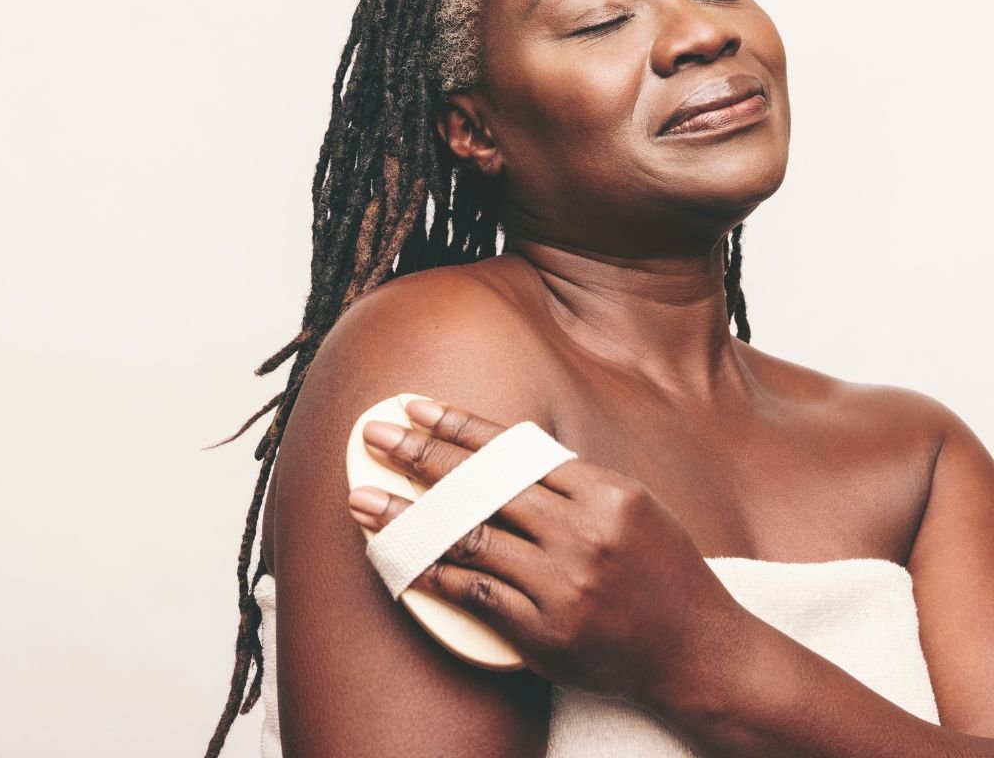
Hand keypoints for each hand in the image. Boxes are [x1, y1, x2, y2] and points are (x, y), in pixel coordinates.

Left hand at [347, 399, 741, 704]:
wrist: (697, 651)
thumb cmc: (663, 569)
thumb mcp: (630, 505)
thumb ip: (570, 479)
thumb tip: (499, 451)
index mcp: (605, 492)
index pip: (513, 448)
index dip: (458, 424)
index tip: (414, 406)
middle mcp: (583, 533)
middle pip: (483, 486)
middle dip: (419, 455)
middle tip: (372, 435)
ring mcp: (564, 585)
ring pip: (468, 539)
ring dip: (407, 518)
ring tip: (361, 499)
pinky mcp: (548, 633)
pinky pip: (475, 597)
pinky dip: (432, 576)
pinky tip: (398, 561)